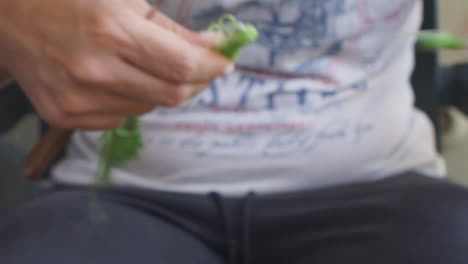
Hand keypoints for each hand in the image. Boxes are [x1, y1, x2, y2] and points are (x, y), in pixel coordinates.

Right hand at [0, 0, 230, 129]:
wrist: (6, 17)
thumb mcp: (124, 0)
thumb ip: (172, 30)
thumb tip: (213, 48)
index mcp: (111, 31)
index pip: (183, 65)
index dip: (212, 66)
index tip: (225, 62)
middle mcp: (95, 71)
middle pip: (172, 95)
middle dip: (197, 82)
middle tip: (203, 69)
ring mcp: (77, 99)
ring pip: (149, 108)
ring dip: (162, 90)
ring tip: (147, 66)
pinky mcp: (65, 116)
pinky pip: (120, 118)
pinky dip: (131, 101)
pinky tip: (116, 80)